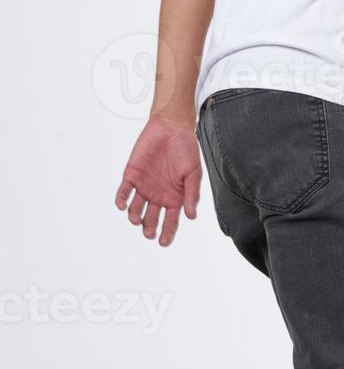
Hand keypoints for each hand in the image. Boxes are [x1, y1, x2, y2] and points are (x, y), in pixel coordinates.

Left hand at [115, 114, 201, 246]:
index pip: (171, 220)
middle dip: (149, 227)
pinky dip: (121, 200)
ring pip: (135, 208)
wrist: (171, 128)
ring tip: (137, 220)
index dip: (167, 232)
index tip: (163, 242)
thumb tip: (191, 215)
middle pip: (151, 218)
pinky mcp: (131, 176)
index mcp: (175, 196)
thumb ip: (191, 194)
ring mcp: (144, 186)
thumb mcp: (194, 172)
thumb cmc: (186, 149)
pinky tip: (122, 205)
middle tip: (149, 233)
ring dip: (135, 216)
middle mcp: (158, 194)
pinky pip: (123, 192)